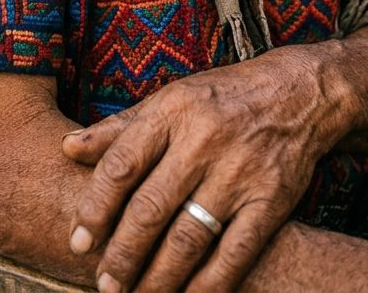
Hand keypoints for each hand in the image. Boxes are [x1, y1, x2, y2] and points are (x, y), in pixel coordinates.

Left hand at [62, 48, 350, 292]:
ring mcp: (240, 173)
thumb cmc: (222, 98)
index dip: (95, 208)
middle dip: (123, 255)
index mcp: (173, 111)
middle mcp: (204, 141)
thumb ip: (120, 128)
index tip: (78, 242)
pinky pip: (234, 254)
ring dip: (158, 278)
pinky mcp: (271, 201)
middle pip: (152, 208)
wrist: (299, 93)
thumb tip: (68, 148)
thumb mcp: (171, 99)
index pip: (122, 164)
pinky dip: (208, 285)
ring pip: (189, 238)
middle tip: (104, 285)